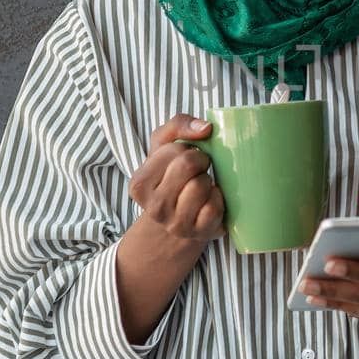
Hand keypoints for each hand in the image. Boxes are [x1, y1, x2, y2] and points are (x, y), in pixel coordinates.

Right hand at [127, 114, 225, 250]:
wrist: (178, 221)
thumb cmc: (172, 177)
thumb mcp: (164, 147)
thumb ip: (178, 125)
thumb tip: (205, 127)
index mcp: (139, 184)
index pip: (172, 152)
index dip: (187, 149)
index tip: (186, 157)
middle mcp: (154, 207)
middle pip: (187, 165)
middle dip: (200, 160)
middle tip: (199, 168)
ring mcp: (176, 224)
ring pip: (201, 186)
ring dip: (208, 180)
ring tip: (202, 185)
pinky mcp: (199, 233)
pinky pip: (215, 206)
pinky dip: (218, 197)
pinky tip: (210, 199)